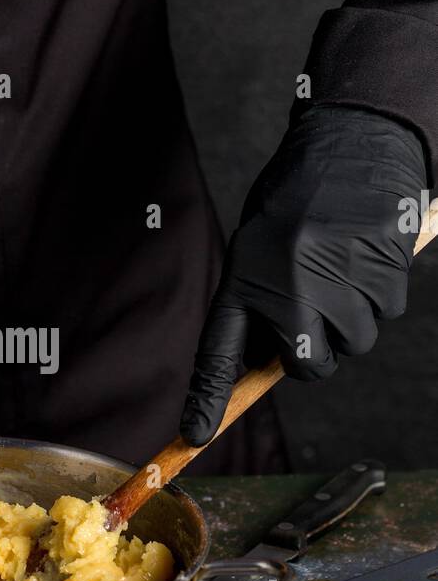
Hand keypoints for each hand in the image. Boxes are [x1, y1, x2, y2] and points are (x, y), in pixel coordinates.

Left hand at [180, 106, 428, 446]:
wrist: (348, 142)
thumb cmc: (297, 200)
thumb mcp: (258, 249)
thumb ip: (260, 307)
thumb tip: (267, 363)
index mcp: (247, 279)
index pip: (219, 354)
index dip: (207, 400)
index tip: (194, 437)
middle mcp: (289, 287)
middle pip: (311, 365)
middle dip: (318, 348)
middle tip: (316, 300)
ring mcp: (339, 282)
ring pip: (356, 341)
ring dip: (353, 316)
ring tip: (341, 263)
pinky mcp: (383, 272)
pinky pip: (386, 311)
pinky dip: (381, 291)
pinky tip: (366, 251)